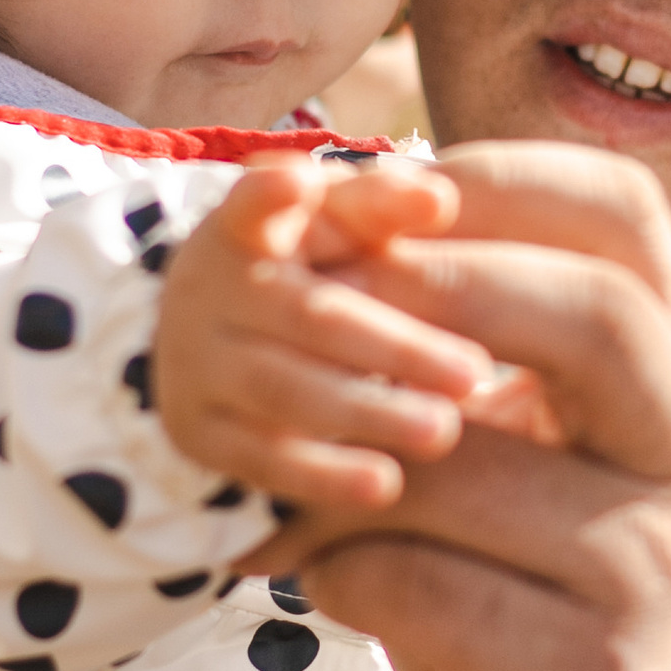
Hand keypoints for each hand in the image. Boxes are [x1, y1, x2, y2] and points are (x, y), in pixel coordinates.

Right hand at [155, 159, 525, 513]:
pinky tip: (385, 485)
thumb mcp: (333, 228)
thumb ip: (384, 206)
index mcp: (243, 229)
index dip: (270, 194)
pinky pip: (264, 459)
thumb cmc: (306, 269)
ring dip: (368, 412)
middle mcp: (206, 293)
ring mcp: (195, 366)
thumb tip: (440, 197)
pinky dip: (325, 476)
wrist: (210, 340)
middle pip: (307, 315)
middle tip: (475, 373)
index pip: (250, 203)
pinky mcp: (198, 433)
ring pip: (285, 390)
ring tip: (444, 431)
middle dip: (395, 346)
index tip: (300, 184)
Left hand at [261, 146, 670, 670]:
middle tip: (316, 301)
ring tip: (276, 494)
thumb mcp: (504, 450)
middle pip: (599, 318)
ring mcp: (659, 579)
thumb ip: (448, 349)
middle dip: (437, 290)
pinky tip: (316, 589)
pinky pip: (431, 590)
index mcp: (668, 386)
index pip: (629, 225)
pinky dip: (340, 579)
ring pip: (472, 468)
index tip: (384, 189)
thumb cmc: (510, 585)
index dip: (502, 180)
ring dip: (340, 471)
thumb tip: (318, 209)